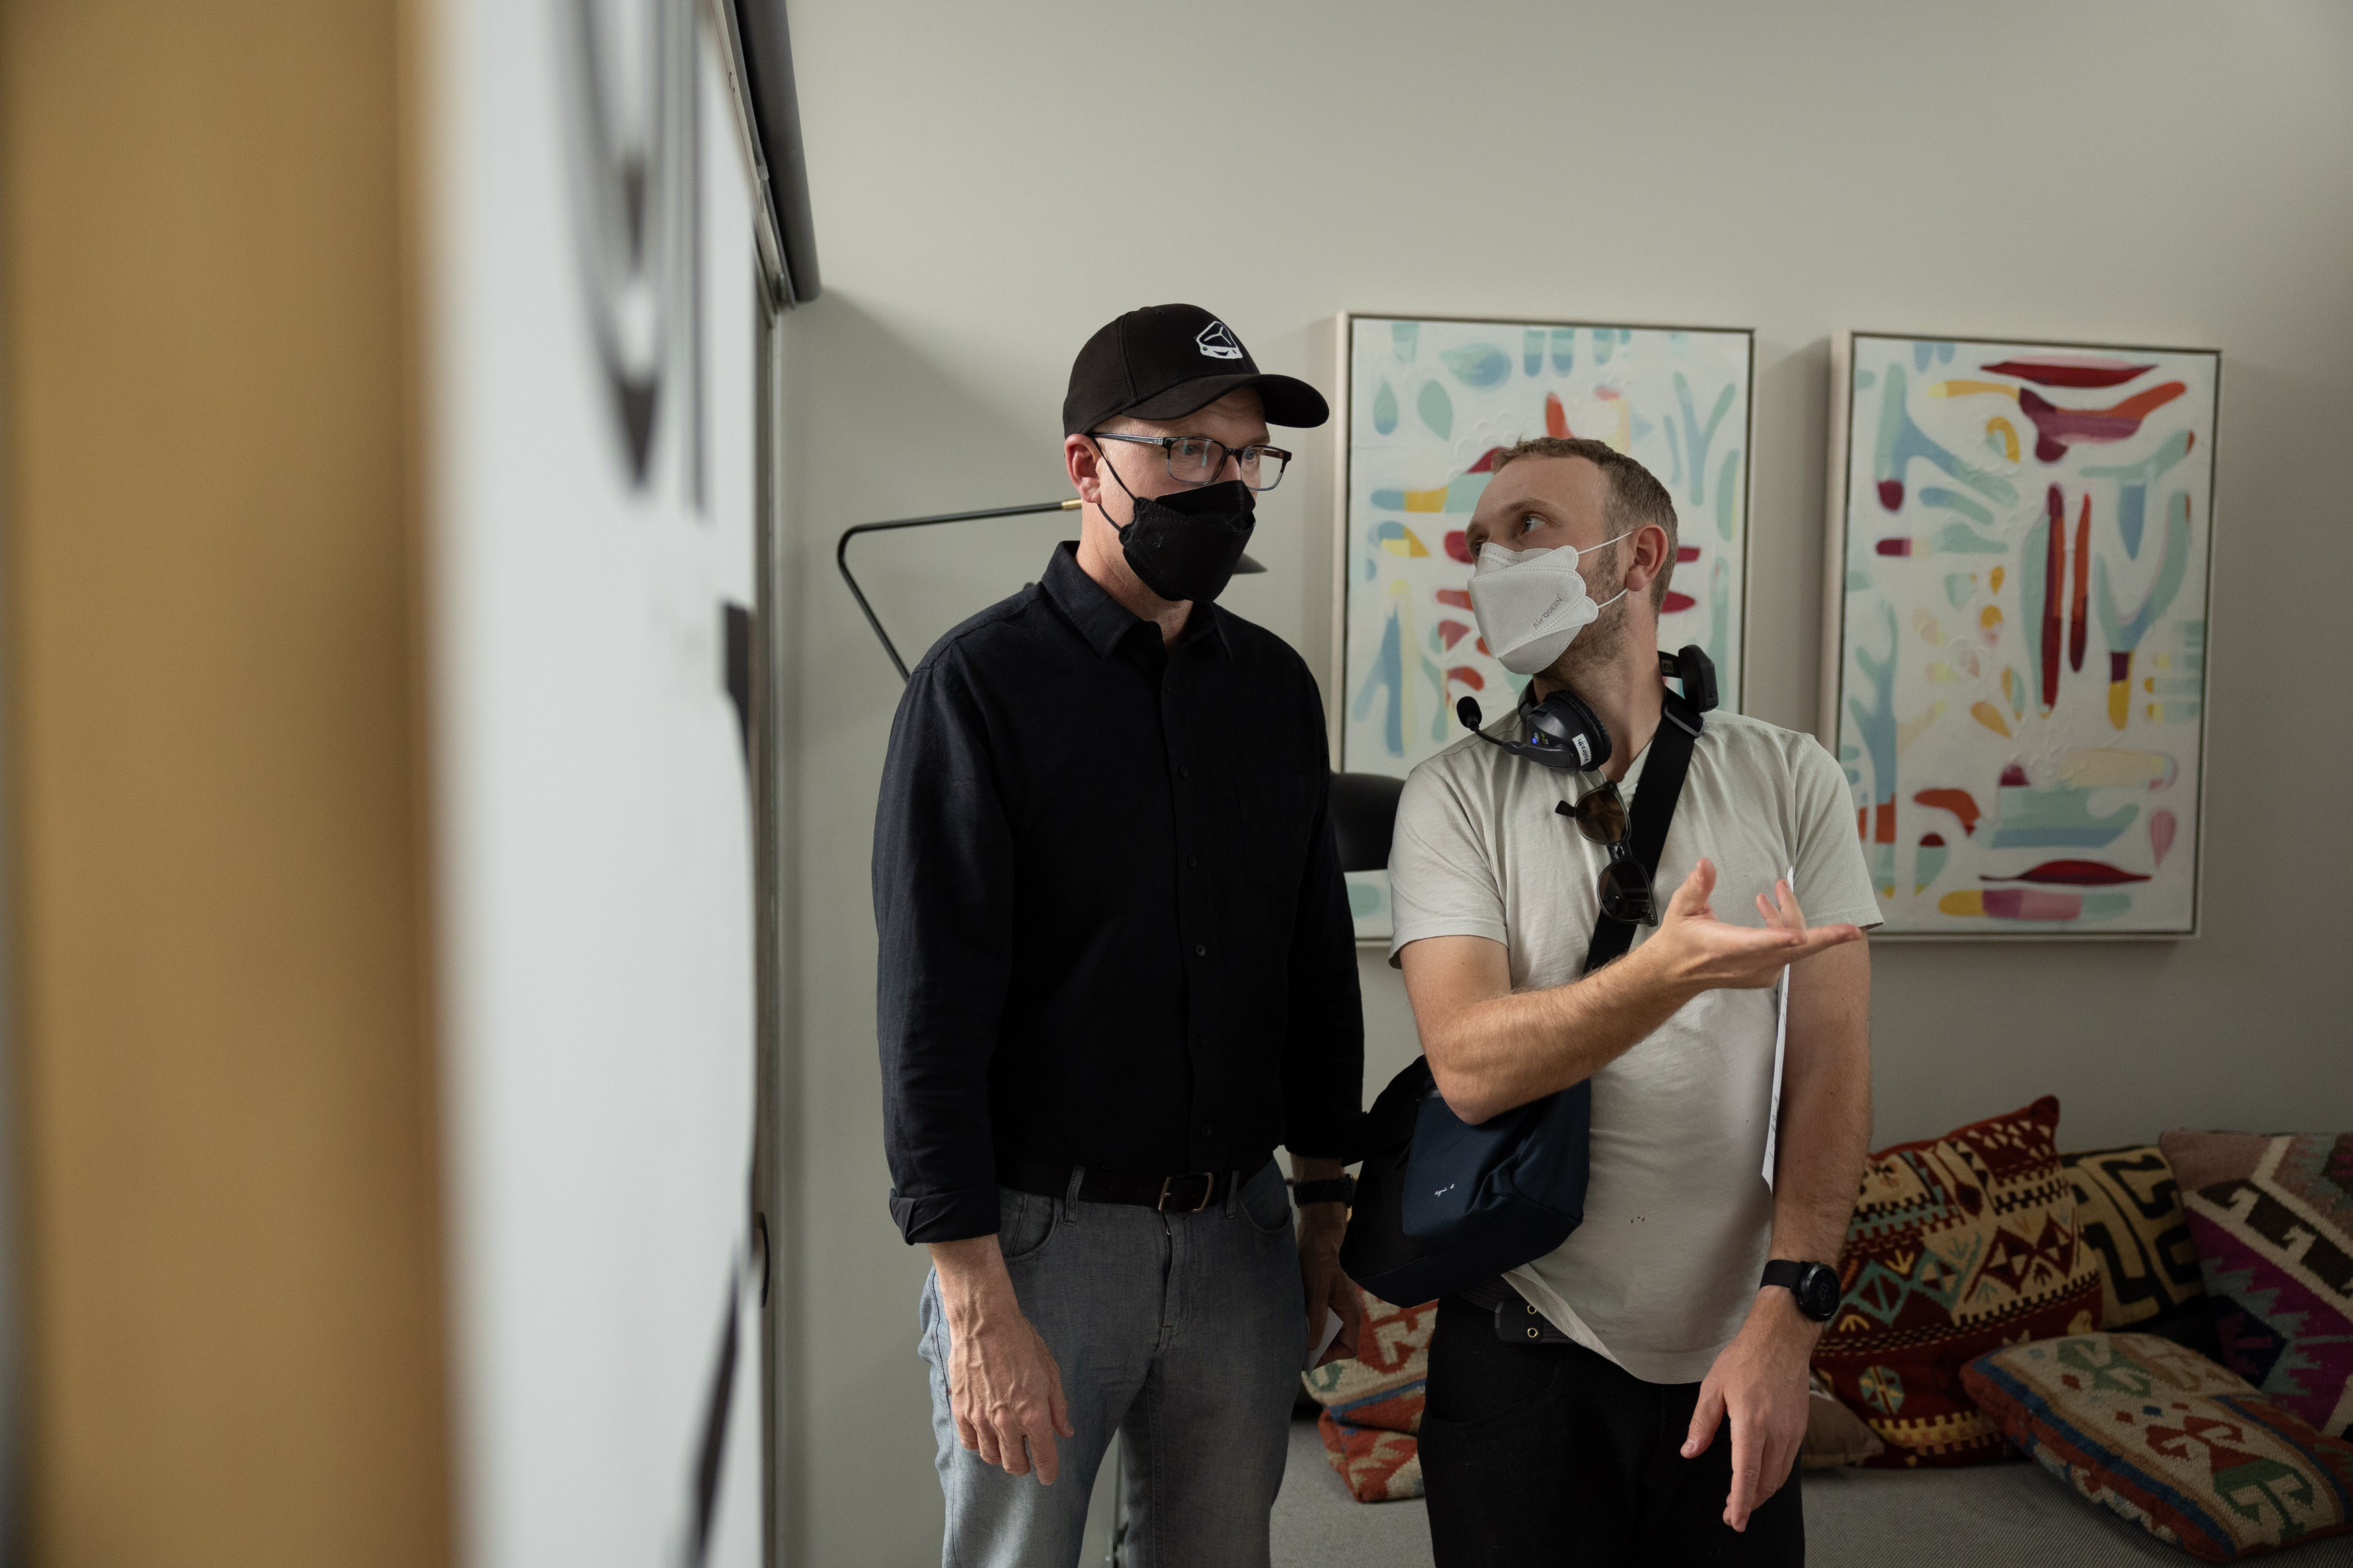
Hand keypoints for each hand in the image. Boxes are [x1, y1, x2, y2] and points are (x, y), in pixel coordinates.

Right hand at [932, 1242, 1075, 1482]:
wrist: (985, 1322)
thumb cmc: (1019, 1341)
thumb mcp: (1050, 1372)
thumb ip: (1058, 1407)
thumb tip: (1064, 1431)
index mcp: (1033, 1413)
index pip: (1043, 1456)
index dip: (1048, 1471)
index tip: (1048, 1476)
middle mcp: (1006, 1421)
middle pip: (1014, 1464)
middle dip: (1024, 1465)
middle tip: (1027, 1458)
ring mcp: (981, 1418)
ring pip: (991, 1457)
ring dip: (1001, 1456)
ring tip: (1006, 1444)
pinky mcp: (961, 1410)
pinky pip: (969, 1442)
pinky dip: (979, 1444)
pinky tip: (985, 1434)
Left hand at [1298, 1207, 1361, 1366]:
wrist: (1316, 1240)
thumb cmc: (1318, 1261)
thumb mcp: (1316, 1290)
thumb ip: (1316, 1317)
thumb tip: (1312, 1345)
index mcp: (1351, 1312)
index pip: (1348, 1348)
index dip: (1330, 1356)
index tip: (1309, 1356)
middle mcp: (1347, 1314)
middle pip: (1336, 1345)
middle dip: (1317, 1350)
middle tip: (1295, 1352)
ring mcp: (1337, 1309)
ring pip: (1326, 1335)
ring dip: (1311, 1338)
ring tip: (1292, 1339)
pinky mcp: (1327, 1304)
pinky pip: (1320, 1324)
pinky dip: (1308, 1328)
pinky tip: (1293, 1325)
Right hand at [1639, 860, 1860, 996]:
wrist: (1675, 974)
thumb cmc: (1679, 940)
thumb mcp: (1681, 909)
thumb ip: (1696, 886)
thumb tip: (1706, 864)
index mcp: (1725, 947)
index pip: (1756, 944)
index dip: (1779, 939)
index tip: (1799, 937)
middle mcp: (1746, 964)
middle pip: (1792, 951)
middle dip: (1823, 939)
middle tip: (1851, 931)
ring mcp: (1758, 973)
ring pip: (1793, 947)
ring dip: (1791, 917)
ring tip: (1778, 891)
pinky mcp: (1764, 976)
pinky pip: (1788, 952)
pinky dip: (1787, 931)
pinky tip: (1768, 911)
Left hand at [1682, 1289, 1814, 1530]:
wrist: (1782, 1338)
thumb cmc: (1745, 1358)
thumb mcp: (1713, 1386)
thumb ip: (1702, 1423)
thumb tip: (1690, 1451)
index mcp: (1752, 1421)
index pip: (1747, 1473)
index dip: (1740, 1501)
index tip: (1734, 1520)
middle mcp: (1777, 1431)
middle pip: (1766, 1481)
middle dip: (1749, 1503)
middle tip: (1731, 1514)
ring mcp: (1792, 1431)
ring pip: (1779, 1476)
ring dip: (1762, 1493)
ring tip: (1743, 1501)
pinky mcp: (1800, 1428)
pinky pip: (1788, 1462)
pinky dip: (1774, 1477)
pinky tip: (1761, 1478)